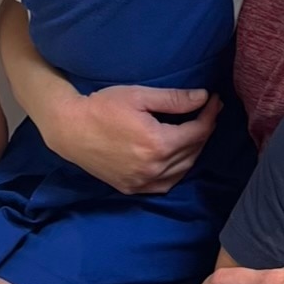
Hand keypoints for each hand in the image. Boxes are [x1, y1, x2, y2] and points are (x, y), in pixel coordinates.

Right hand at [46, 85, 221, 193]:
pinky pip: (166, 183)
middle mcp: (154, 168)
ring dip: (194, 150)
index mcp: (158, 144)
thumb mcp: (139, 95)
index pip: (198, 131)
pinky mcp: (132, 188)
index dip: (210, 114)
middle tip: (208, 111)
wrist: (69, 129)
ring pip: (183, 169)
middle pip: (193, 150)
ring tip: (195, 130)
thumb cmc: (102, 106)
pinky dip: (177, 170)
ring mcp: (143, 182)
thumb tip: (203, 98)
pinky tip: (177, 156)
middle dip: (204, 129)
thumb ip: (174, 99)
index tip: (214, 100)